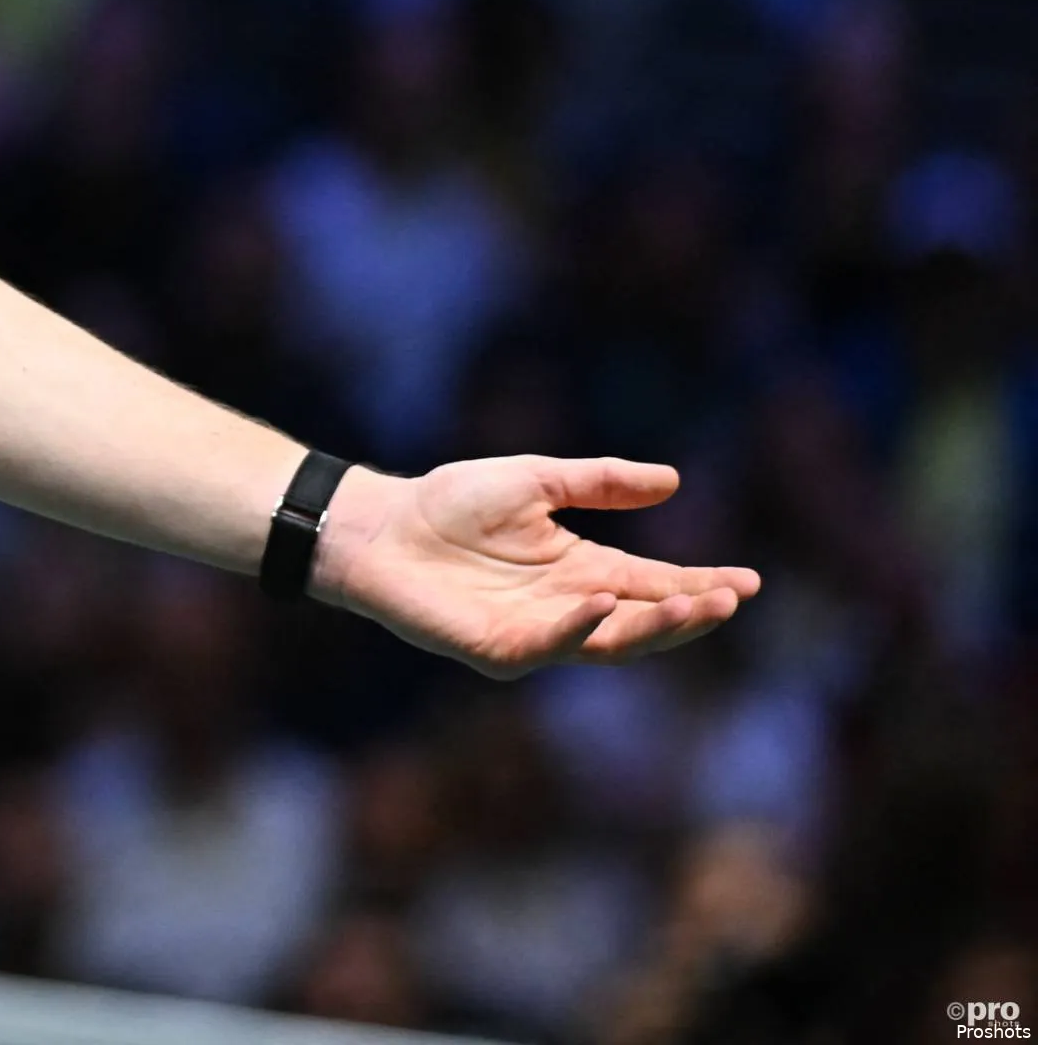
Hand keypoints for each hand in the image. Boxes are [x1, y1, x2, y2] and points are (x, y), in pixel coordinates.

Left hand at [316, 456, 760, 676]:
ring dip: (651, 626)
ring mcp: (536, 634)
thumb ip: (600, 483)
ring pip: (608, 641)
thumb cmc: (449, 503)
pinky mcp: (497, 648)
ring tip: (692, 605)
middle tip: (729, 598)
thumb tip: (673, 479)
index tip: (749, 581)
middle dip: (689, 613)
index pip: (656, 583)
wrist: (379, 523)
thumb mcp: (536, 480)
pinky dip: (578, 626)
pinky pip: (547, 643)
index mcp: (583, 570)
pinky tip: (602, 602)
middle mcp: (569, 608)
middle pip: (644, 620)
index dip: (701, 585)